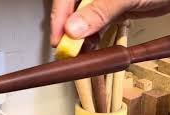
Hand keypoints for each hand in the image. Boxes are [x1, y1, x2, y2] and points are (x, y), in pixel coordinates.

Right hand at [51, 0, 169, 45]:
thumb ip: (100, 11)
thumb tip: (73, 29)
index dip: (59, 19)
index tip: (58, 41)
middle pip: (72, 11)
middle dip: (67, 32)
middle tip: (66, 53)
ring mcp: (101, 2)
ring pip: (83, 21)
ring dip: (79, 38)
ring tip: (79, 55)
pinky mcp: (111, 12)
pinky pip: (96, 26)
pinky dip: (93, 38)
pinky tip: (91, 49)